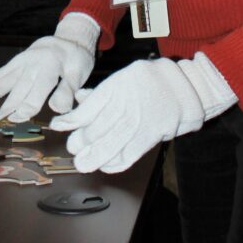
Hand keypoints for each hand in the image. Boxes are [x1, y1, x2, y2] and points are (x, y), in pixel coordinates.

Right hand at [0, 13, 98, 122]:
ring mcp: (21, 62)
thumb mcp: (79, 73)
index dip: (26, 108)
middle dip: (5, 106)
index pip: (36, 92)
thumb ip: (67, 91)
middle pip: (17, 89)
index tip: (16, 119)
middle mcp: (32, 63)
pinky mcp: (15, 63)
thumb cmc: (75, 59)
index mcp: (49, 66)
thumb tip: (57, 110)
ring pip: (3, 80)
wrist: (67, 38)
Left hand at [50, 53, 236, 172]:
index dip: (70, 120)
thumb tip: (77, 98)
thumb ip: (100, 91)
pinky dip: (114, 163)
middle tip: (72, 148)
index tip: (58, 126)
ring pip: (110, 145)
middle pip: (96, 129)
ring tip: (82, 162)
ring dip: (93, 157)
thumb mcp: (123, 77)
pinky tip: (105, 165)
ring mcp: (139, 121)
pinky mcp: (151, 136)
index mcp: (117, 86)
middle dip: (80, 142)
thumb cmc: (149, 81)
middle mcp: (126, 104)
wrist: (184, 86)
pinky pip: (128, 155)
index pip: (87, 108)